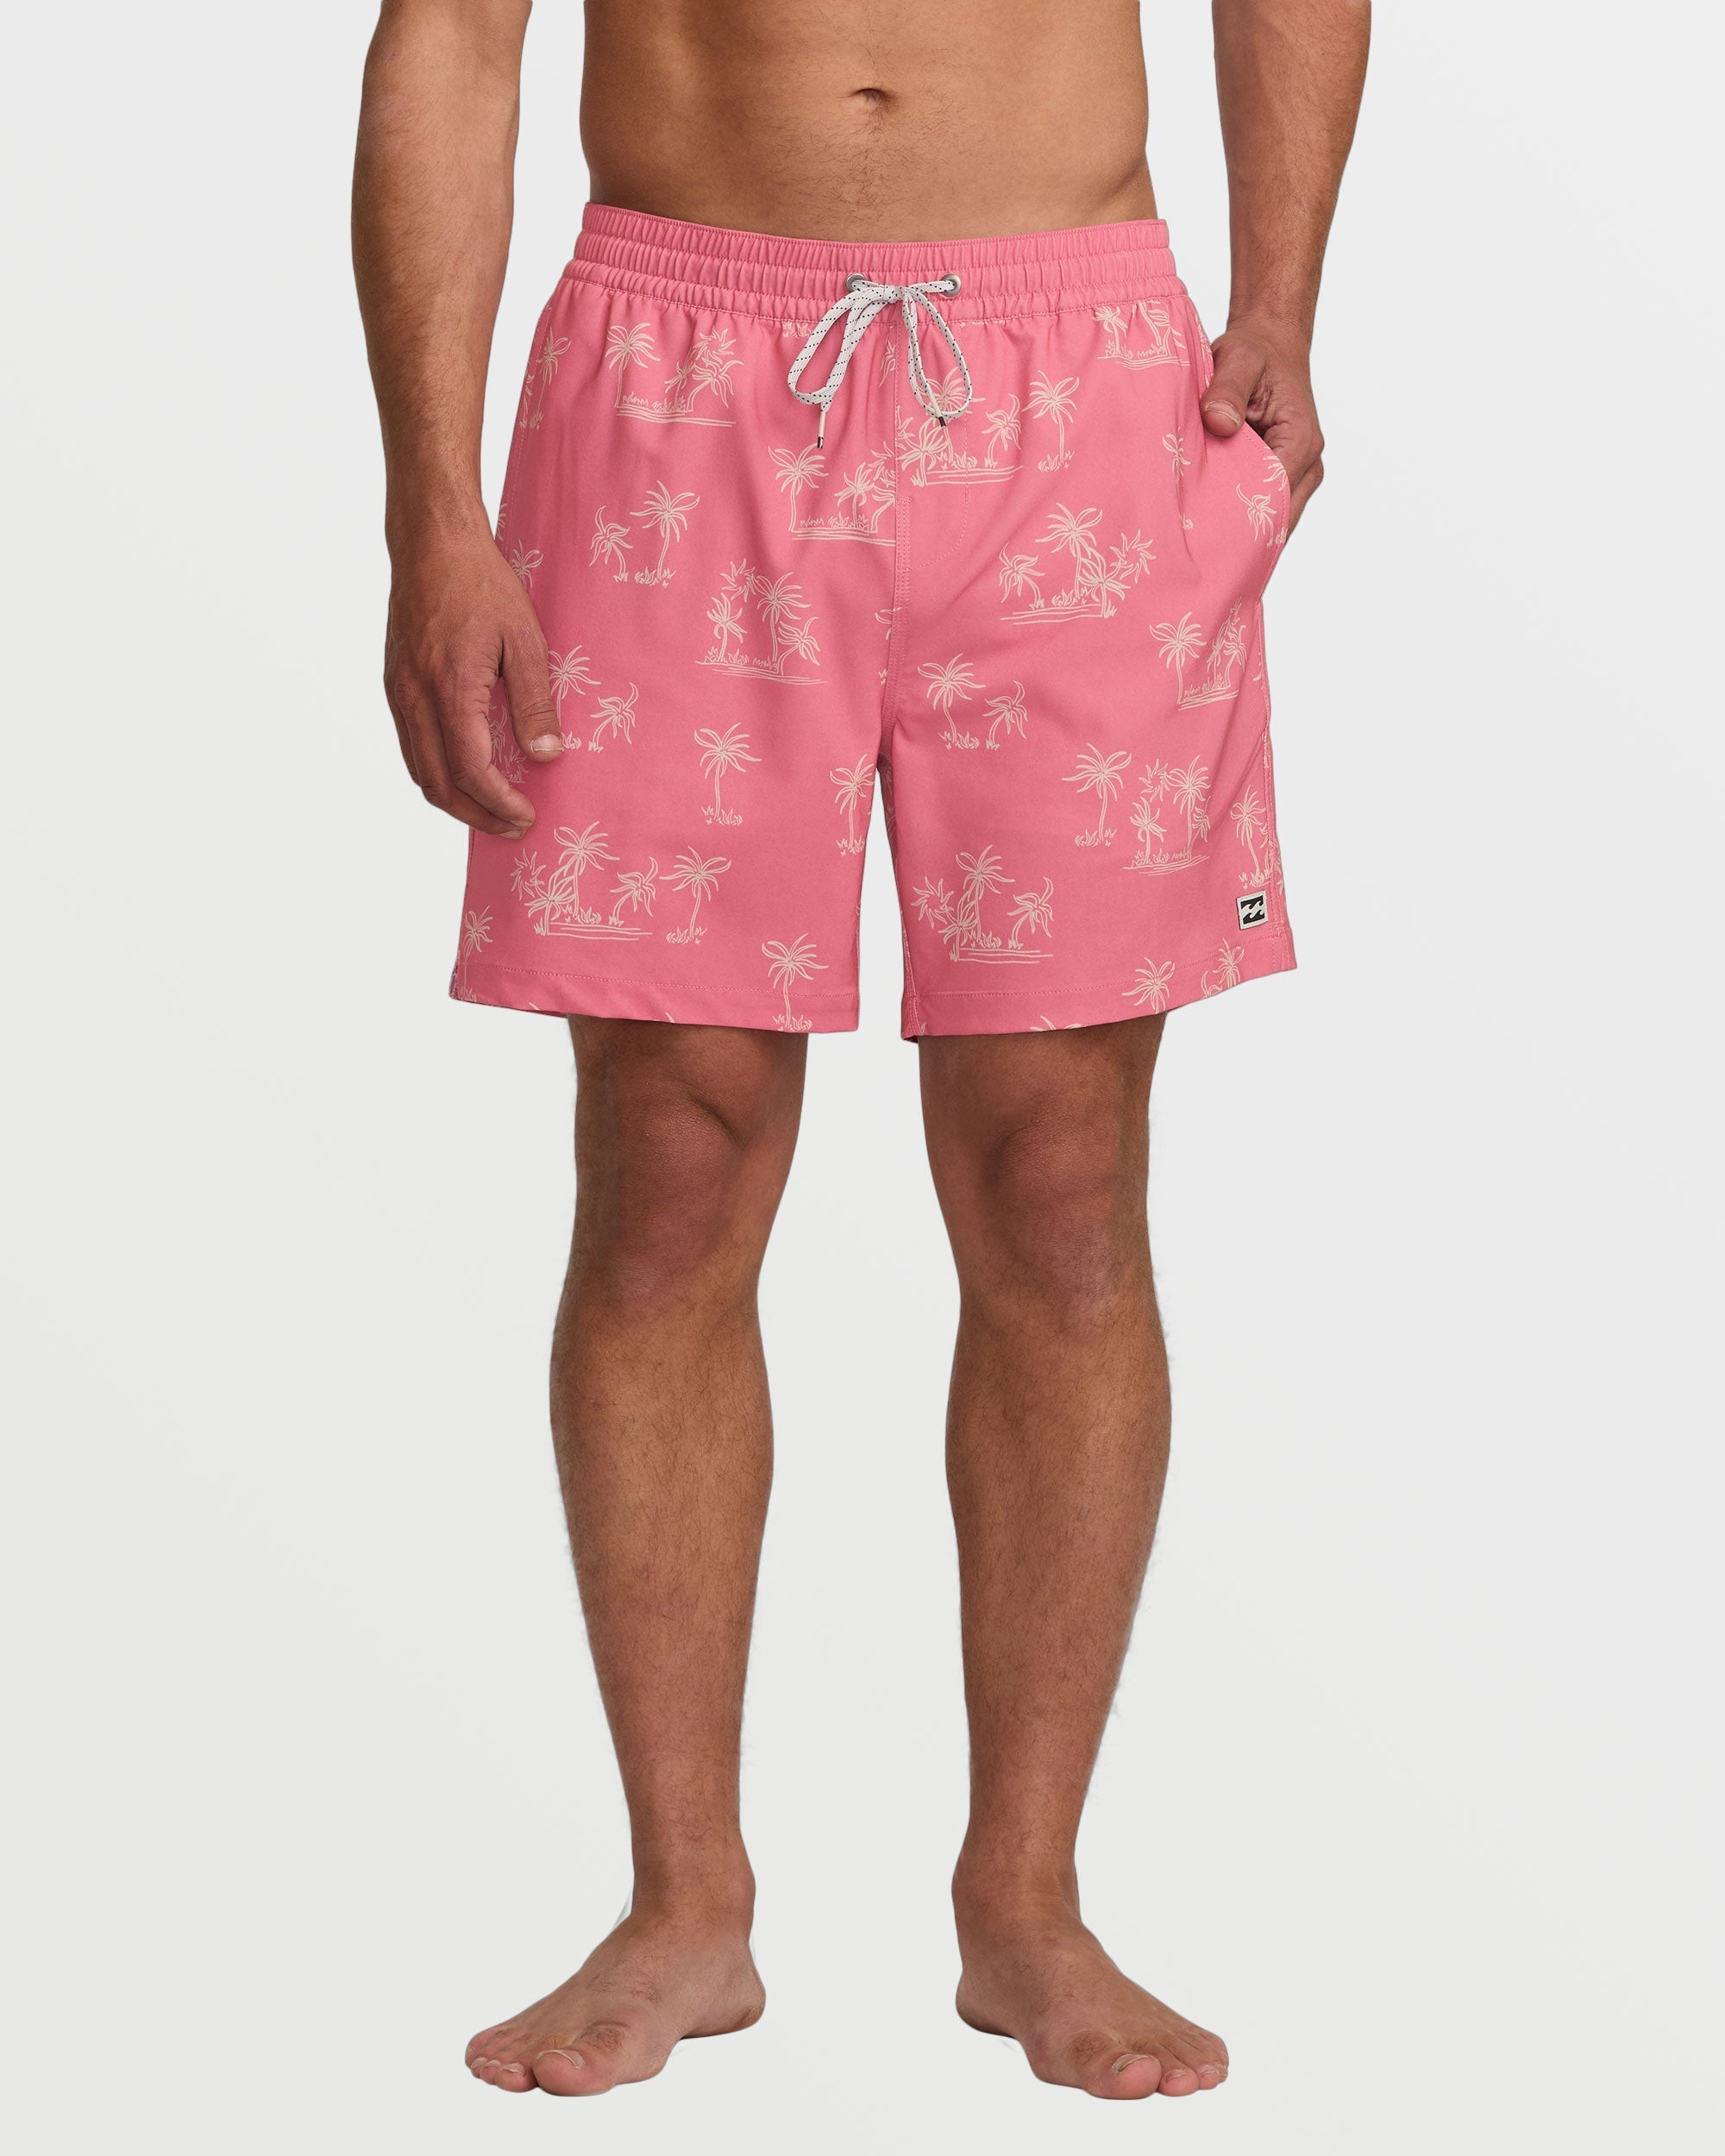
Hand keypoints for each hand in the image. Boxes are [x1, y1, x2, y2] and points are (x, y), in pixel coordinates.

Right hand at [383, 525, 560, 834]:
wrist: (431, 544)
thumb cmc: (482, 585)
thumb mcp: (524, 640)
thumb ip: (535, 701)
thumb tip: (547, 755)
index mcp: (450, 688)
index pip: (471, 769)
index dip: (498, 802)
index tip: (526, 816)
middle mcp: (415, 697)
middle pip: (438, 784)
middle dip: (476, 815)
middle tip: (513, 826)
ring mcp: (399, 693)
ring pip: (419, 771)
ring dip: (454, 800)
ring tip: (491, 810)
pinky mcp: (395, 686)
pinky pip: (411, 747)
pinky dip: (437, 773)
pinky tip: (465, 774)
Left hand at [1200, 318, 1324, 531]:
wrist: (1270, 346)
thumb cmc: (1255, 352)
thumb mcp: (1239, 358)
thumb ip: (1228, 390)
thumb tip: (1218, 422)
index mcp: (1300, 441)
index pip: (1273, 496)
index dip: (1240, 518)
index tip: (1203, 531)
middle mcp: (1307, 465)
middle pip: (1276, 520)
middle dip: (1240, 537)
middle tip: (1197, 554)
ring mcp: (1298, 476)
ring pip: (1271, 522)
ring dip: (1240, 532)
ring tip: (1201, 549)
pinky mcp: (1283, 478)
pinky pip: (1263, 509)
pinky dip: (1240, 519)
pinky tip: (1210, 529)